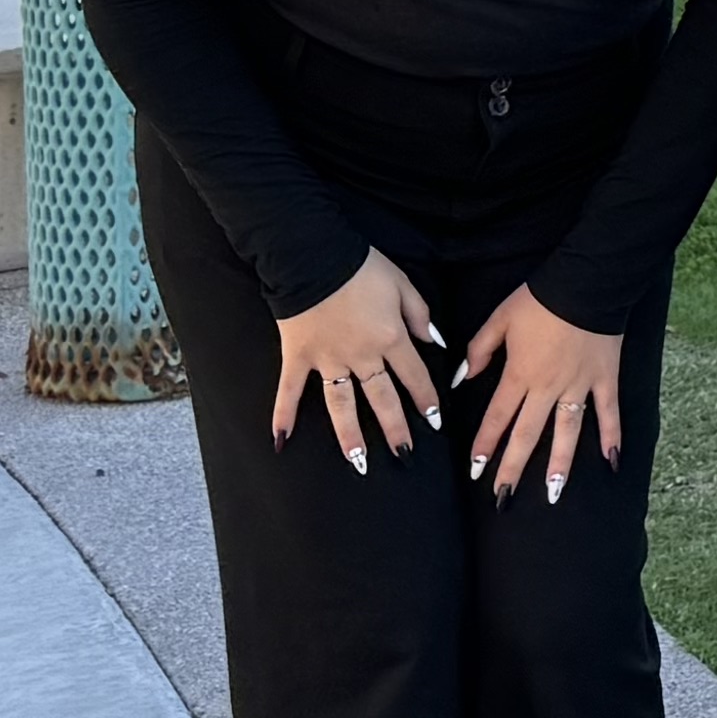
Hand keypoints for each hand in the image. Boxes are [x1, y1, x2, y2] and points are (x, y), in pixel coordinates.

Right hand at [270, 250, 444, 466]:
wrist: (312, 255)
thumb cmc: (361, 266)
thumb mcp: (402, 283)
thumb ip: (419, 315)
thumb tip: (435, 342)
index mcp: (390, 338)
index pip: (414, 375)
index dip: (426, 399)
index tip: (434, 421)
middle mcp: (361, 356)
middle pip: (382, 398)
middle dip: (395, 429)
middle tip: (404, 455)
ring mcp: (327, 360)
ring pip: (342, 404)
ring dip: (350, 436)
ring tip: (358, 462)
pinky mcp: (297, 356)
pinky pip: (290, 391)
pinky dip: (283, 415)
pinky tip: (280, 441)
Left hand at [459, 284, 625, 499]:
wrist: (587, 281)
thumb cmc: (540, 298)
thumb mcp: (500, 319)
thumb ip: (479, 350)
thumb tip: (461, 378)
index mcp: (520, 373)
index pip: (497, 416)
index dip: (485, 444)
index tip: (476, 470)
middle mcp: (548, 386)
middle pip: (528, 434)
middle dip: (513, 468)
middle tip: (503, 498)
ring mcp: (579, 385)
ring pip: (567, 432)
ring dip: (560, 465)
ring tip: (552, 494)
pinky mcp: (605, 379)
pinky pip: (608, 413)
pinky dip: (611, 437)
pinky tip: (611, 462)